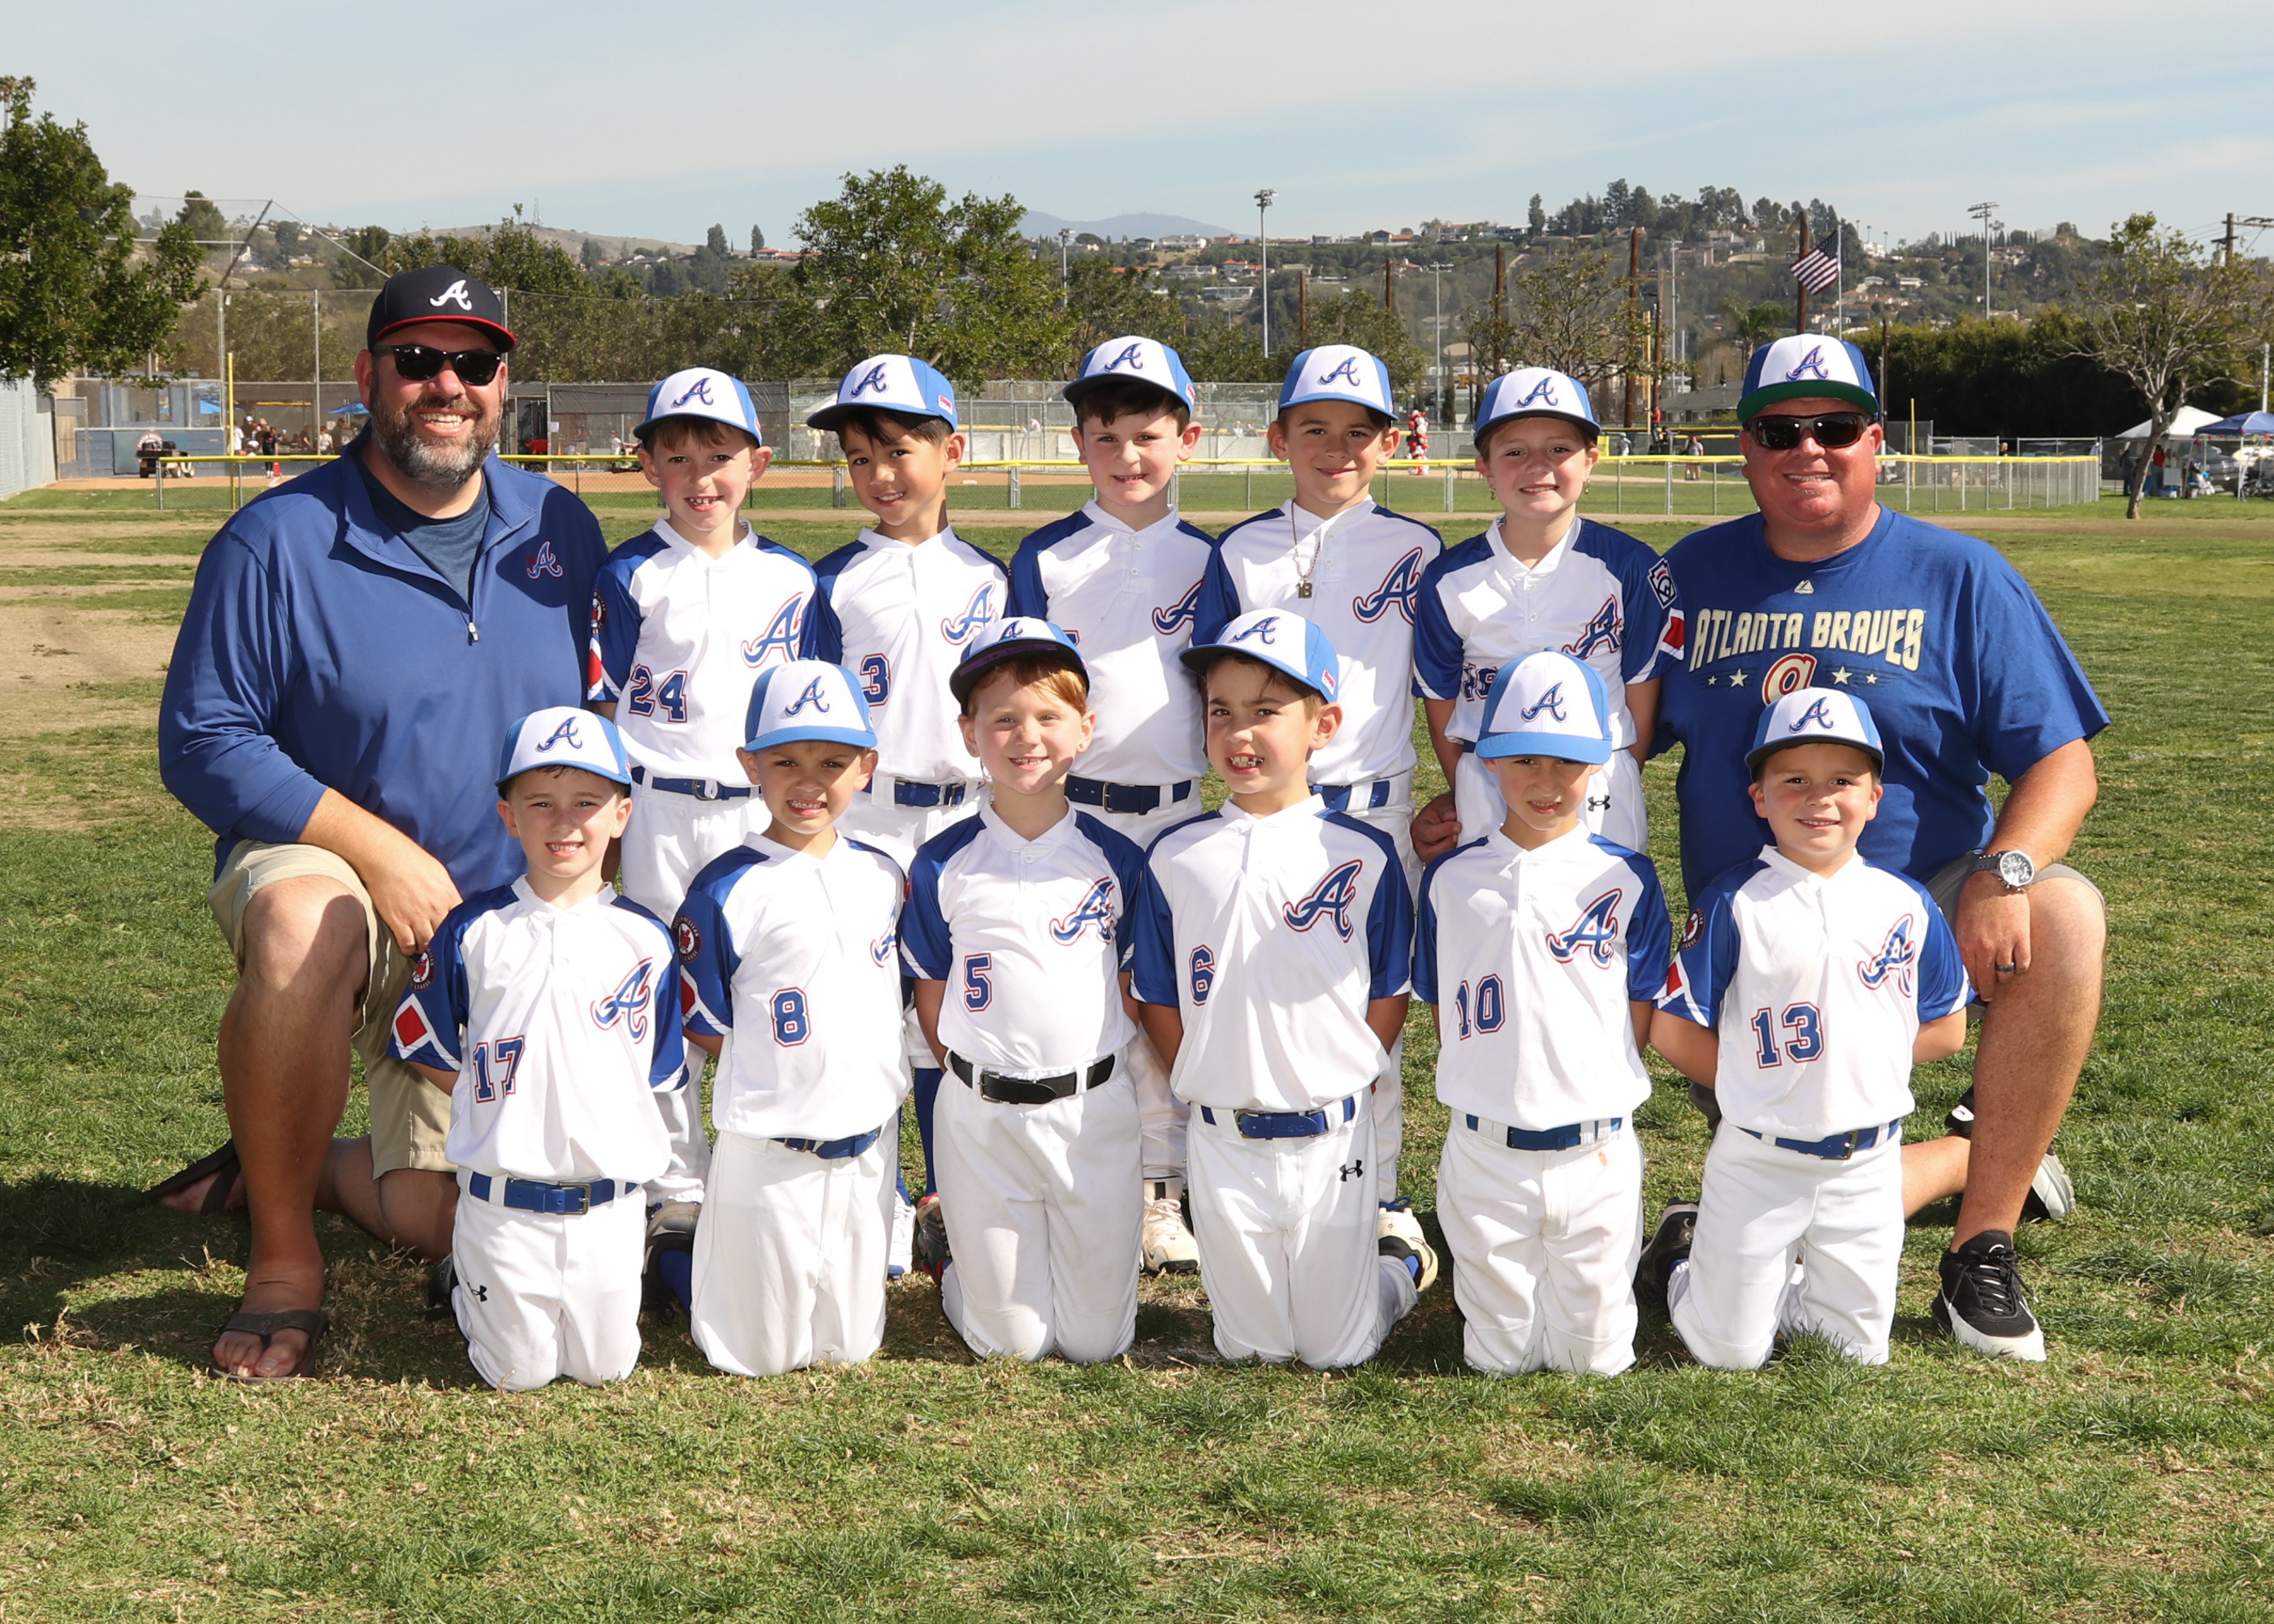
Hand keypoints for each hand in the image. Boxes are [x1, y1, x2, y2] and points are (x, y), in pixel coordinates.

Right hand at [360, 835, 461, 955]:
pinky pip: (407, 944)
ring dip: (426, 948)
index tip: (454, 934)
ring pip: (427, 944)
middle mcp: (435, 909)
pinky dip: (408, 949)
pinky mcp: (398, 921)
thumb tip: (452, 905)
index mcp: (448, 895)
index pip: (461, 922)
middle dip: (442, 942)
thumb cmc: (412, 860)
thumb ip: (447, 892)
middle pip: (445, 936)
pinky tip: (408, 946)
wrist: (385, 857)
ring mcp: (416, 916)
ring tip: (423, 946)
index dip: (458, 930)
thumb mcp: (439, 873)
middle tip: (438, 944)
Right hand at [1411, 792, 1461, 863]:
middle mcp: (1421, 845)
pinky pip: (1448, 865)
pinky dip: (1457, 858)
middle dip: (1448, 844)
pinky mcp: (1440, 863)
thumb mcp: (1443, 803)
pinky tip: (1461, 848)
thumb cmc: (1444, 810)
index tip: (1458, 826)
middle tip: (1457, 836)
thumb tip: (1450, 817)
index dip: (1445, 830)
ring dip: (1453, 852)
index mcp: (1418, 829)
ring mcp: (1430, 856)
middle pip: (1432, 853)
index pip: (1428, 834)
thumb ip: (1445, 808)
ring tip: (1459, 840)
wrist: (1451, 817)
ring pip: (1441, 862)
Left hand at [1954, 870, 2030, 998]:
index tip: (1975, 991)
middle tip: (1989, 995)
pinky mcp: (2021, 939)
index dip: (1973, 987)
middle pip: (1986, 982)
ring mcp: (2004, 945)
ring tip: (2002, 978)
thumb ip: (1962, 942)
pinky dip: (2020, 969)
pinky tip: (2017, 966)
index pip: (1968, 977)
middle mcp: (1983, 949)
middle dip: (1987, 992)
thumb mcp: (1959, 921)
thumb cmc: (1974, 896)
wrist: (1996, 878)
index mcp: (1965, 944)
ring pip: (2005, 976)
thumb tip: (1963, 961)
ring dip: (2003, 979)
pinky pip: (2022, 965)